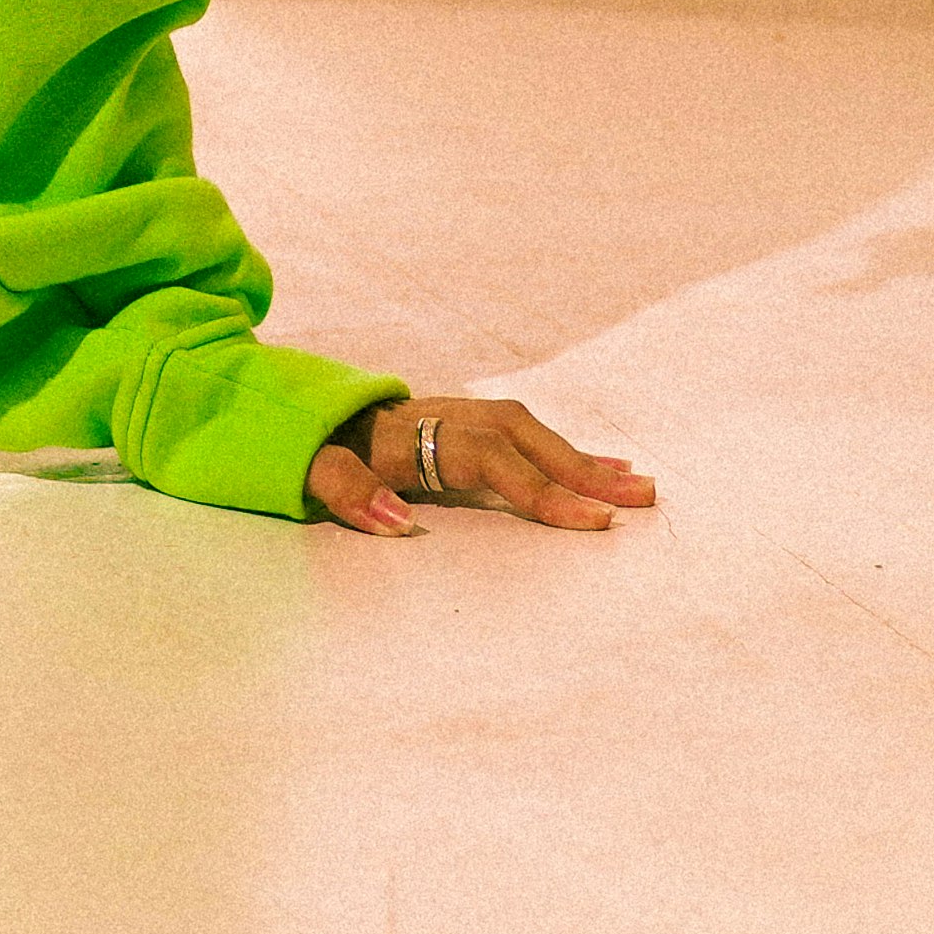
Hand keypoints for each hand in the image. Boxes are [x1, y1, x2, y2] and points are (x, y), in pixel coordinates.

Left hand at [306, 395, 654, 535]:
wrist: (294, 408)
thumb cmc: (305, 446)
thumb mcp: (310, 468)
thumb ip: (349, 491)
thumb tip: (400, 525)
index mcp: (413, 433)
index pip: (492, 459)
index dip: (541, 490)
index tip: (593, 521)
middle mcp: (444, 417)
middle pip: (523, 439)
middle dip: (581, 471)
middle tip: (639, 501)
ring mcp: (455, 417)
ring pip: (530, 434)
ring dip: (581, 460)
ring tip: (636, 486)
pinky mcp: (461, 425)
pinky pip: (522, 437)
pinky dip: (562, 452)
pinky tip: (600, 468)